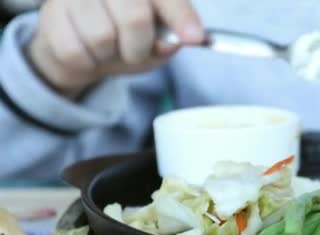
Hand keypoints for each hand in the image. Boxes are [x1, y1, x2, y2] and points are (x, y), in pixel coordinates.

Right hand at [26, 0, 204, 98]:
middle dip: (140, 46)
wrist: (80, 47)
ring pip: (102, 37)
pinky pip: (76, 52)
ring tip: (107, 47)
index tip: (195, 38)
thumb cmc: (125, 39)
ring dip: (110, 55)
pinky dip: (88, 62)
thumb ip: (169, 39)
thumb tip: (174, 42)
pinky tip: (87, 50)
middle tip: (134, 50)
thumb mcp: (157, 41)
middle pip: (135, 17)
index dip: (182, 18)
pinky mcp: (51, 15)